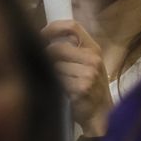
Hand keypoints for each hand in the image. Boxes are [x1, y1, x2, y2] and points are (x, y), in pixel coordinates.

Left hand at [43, 20, 113, 137]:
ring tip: (51, 79)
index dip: (53, 28)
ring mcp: (88, 73)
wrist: (101, 114)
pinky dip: (52, 84)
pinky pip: (57, 80)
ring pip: (55, 65)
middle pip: (58, 48)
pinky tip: (56, 89)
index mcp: (94, 48)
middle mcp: (93, 58)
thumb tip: (43, 37)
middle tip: (40, 63)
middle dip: (45, 56)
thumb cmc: (90, 87)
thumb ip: (72, 49)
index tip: (41, 35)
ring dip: (49, 72)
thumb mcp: (87, 64)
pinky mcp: (81, 88)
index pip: (73, 26)